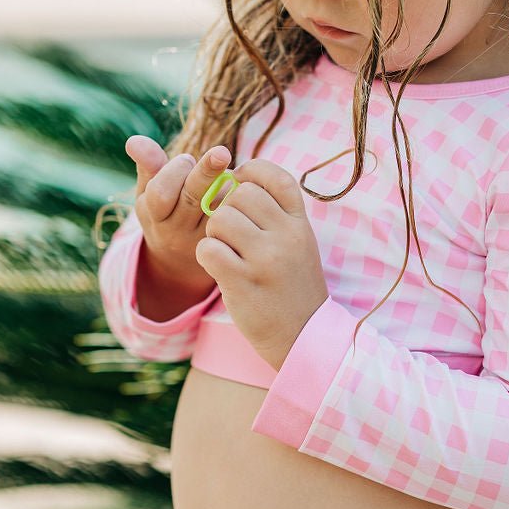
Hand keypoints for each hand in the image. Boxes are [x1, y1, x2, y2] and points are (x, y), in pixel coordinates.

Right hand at [126, 135, 232, 287]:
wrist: (180, 262)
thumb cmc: (165, 212)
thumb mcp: (148, 192)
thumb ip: (147, 165)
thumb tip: (133, 141)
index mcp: (155, 216)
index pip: (160, 193)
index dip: (174, 171)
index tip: (186, 158)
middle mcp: (177, 232)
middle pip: (191, 198)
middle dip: (206, 172)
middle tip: (221, 153)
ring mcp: (202, 240)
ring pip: (218, 206)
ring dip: (226, 183)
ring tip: (228, 173)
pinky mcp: (226, 243)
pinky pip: (237, 216)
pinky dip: (240, 197)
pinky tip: (244, 187)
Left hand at [193, 157, 329, 369]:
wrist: (302, 335)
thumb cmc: (293, 287)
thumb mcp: (300, 245)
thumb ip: (277, 215)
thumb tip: (237, 181)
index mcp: (300, 224)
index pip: (276, 176)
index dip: (251, 173)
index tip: (241, 187)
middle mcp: (286, 237)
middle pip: (241, 194)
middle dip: (227, 209)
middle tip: (231, 234)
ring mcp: (265, 259)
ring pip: (220, 218)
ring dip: (214, 234)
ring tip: (226, 252)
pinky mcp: (242, 281)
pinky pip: (207, 248)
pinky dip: (206, 255)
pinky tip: (218, 267)